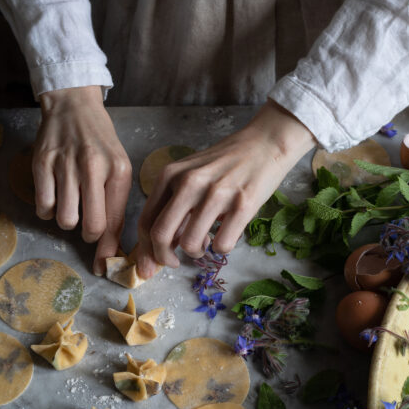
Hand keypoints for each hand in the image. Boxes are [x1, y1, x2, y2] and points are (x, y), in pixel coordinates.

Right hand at [33, 86, 131, 273]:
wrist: (73, 104)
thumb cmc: (99, 141)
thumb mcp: (118, 166)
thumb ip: (115, 203)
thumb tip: (110, 247)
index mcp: (118, 171)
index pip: (115, 220)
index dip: (109, 249)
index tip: (104, 266)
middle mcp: (93, 168)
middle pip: (90, 227)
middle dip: (90, 235)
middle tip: (87, 224)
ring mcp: (65, 165)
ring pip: (64, 219)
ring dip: (67, 220)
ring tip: (71, 204)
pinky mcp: (42, 163)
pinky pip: (43, 207)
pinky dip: (48, 210)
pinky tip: (55, 196)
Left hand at [136, 101, 316, 277]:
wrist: (264, 143)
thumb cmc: (224, 164)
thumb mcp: (189, 175)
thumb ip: (172, 205)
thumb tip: (158, 246)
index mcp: (170, 175)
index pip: (146, 221)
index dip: (144, 250)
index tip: (150, 265)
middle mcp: (189, 182)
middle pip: (160, 235)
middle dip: (164, 258)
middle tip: (175, 263)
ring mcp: (216, 193)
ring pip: (190, 244)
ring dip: (196, 253)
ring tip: (205, 243)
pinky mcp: (243, 204)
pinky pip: (222, 245)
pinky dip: (222, 248)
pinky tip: (225, 235)